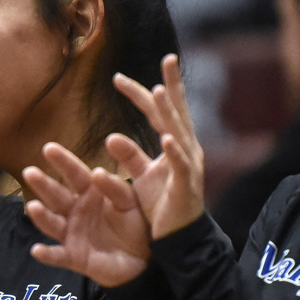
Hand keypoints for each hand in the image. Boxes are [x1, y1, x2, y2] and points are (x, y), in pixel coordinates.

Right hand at [24, 142, 150, 286]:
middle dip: (43, 185)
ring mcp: (72, 234)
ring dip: (41, 216)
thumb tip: (97, 172)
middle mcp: (76, 211)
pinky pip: (58, 256)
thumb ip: (116, 187)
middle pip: (57, 196)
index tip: (49, 148)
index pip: (75, 174)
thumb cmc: (135, 225)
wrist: (143, 259)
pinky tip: (37, 250)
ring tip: (33, 207)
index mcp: (91, 193)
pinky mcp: (73, 257)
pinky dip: (47, 254)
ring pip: (52, 223)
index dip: (63, 161)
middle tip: (30, 172)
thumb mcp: (130, 202)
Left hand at [109, 53, 206, 239]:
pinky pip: (181, 167)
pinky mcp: (185, 187)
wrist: (179, 240)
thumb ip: (130, 155)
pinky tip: (167, 138)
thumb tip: (111, 136)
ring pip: (179, 133)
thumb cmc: (162, 207)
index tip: (119, 77)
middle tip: (168, 60)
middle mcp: (185, 151)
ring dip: (170, 113)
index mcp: (174, 146)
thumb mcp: (142, 177)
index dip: (142, 94)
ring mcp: (188, 167)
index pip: (158, 113)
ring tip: (160, 92)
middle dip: (172, 86)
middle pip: (176, 113)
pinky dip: (175, 152)